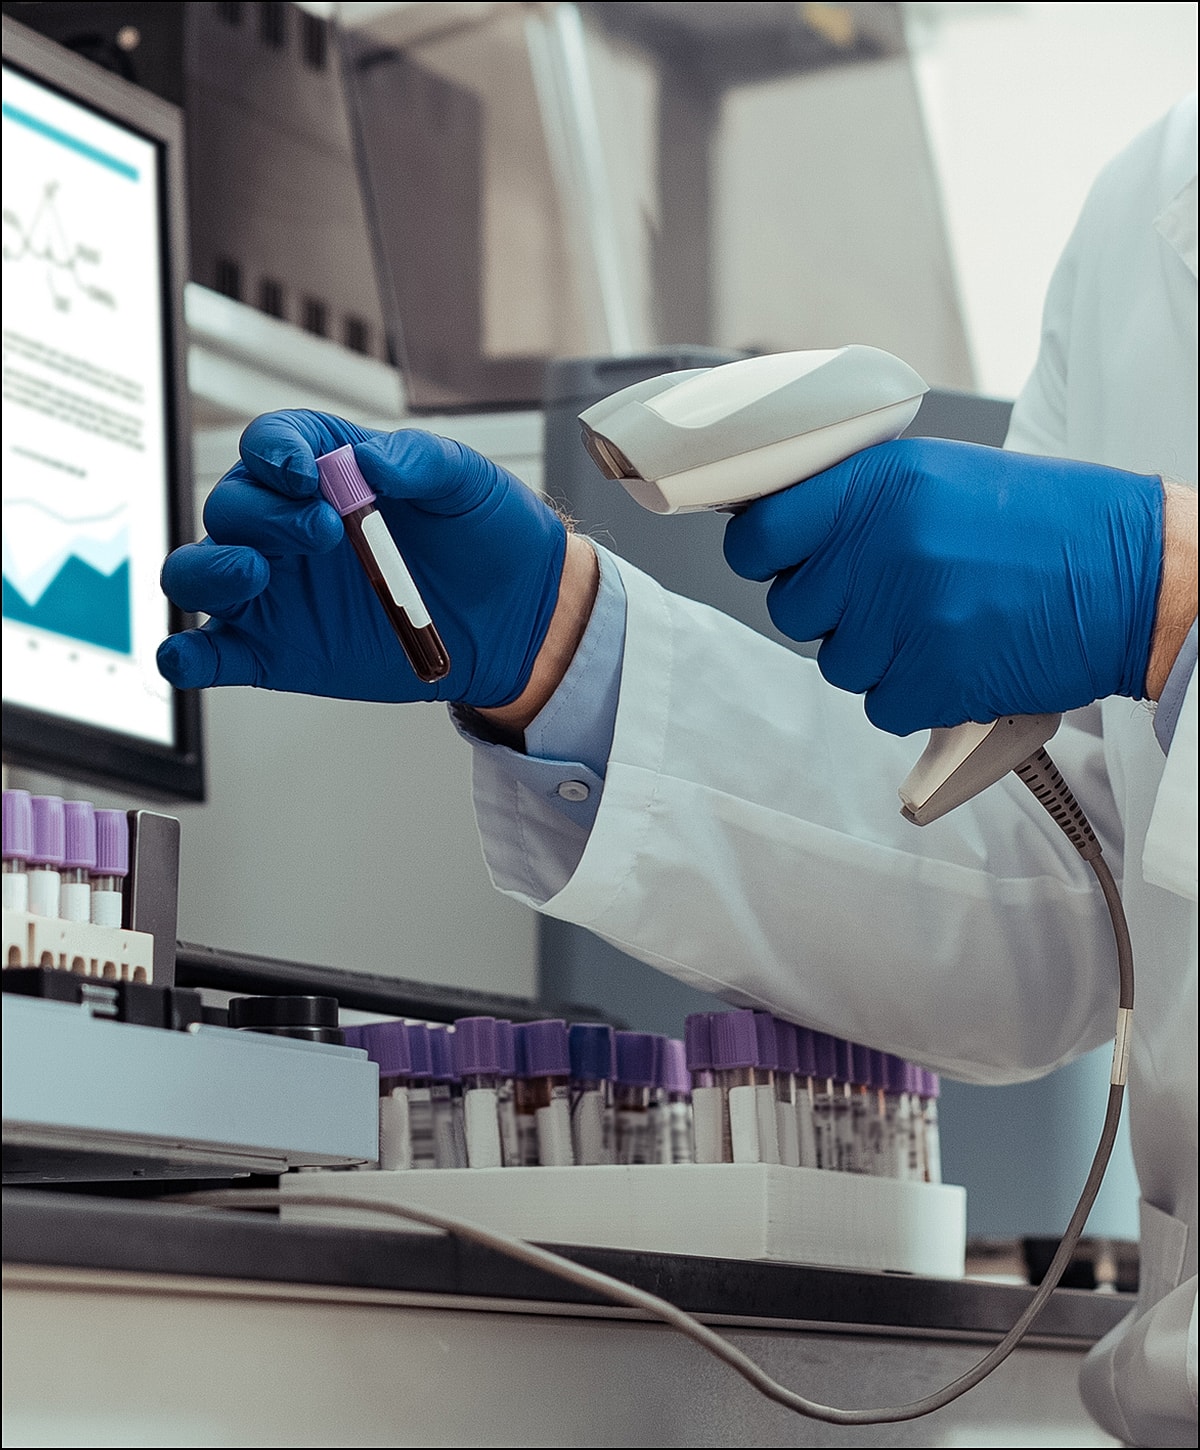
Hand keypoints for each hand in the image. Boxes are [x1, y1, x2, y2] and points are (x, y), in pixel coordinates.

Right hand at [158, 411, 567, 708]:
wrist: (515, 617)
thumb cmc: (486, 535)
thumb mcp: (466, 480)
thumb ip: (420, 460)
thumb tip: (369, 461)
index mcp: (324, 470)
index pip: (270, 445)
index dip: (276, 452)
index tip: (308, 474)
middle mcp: (285, 526)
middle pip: (231, 507)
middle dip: (264, 515)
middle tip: (324, 532)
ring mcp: (274, 591)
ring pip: (198, 573)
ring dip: (209, 569)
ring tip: (254, 573)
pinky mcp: (275, 651)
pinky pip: (212, 653)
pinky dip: (186, 656)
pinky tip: (187, 658)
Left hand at [723, 437, 1164, 734]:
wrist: (1136, 577)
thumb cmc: (1046, 527)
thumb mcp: (942, 478)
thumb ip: (861, 502)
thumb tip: (787, 528)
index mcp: (881, 483)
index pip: (759, 532)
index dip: (763, 552)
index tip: (778, 558)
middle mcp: (885, 544)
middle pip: (792, 607)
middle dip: (831, 609)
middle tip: (890, 594)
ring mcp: (907, 614)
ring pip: (836, 662)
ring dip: (875, 655)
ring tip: (938, 621)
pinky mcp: (933, 678)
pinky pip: (879, 705)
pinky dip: (912, 694)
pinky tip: (956, 657)